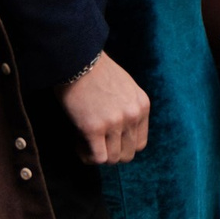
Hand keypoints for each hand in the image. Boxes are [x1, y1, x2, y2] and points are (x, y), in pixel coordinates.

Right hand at [62, 50, 151, 165]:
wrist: (77, 59)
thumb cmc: (96, 72)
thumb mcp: (126, 87)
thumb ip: (128, 108)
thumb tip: (121, 132)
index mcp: (142, 106)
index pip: (140, 144)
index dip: (122, 146)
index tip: (108, 140)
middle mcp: (132, 116)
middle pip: (127, 154)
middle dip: (110, 153)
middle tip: (95, 143)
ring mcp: (114, 123)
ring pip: (112, 159)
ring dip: (97, 155)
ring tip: (84, 142)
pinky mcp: (94, 128)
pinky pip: (97, 158)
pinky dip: (87, 156)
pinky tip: (78, 143)